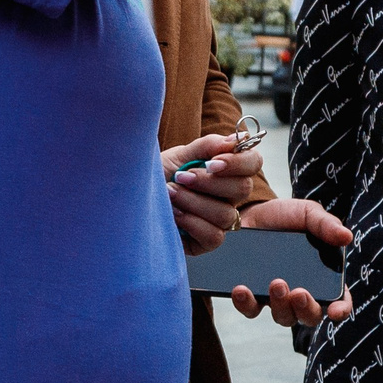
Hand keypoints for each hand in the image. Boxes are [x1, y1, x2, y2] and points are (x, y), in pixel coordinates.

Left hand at [163, 132, 255, 252]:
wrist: (129, 196)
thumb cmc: (156, 175)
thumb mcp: (178, 155)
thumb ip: (207, 146)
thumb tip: (238, 139)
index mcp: (226, 171)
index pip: (253, 162)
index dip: (238, 162)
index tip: (212, 162)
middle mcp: (228, 196)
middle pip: (243, 188)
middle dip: (209, 182)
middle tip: (182, 177)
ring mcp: (219, 221)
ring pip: (226, 214)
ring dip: (194, 202)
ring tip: (170, 193)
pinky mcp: (206, 242)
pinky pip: (214, 236)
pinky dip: (192, 222)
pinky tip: (174, 215)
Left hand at [230, 198, 353, 324]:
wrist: (250, 211)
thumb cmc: (285, 216)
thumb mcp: (308, 214)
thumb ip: (327, 225)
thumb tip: (347, 236)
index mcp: (323, 276)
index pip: (339, 300)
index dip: (340, 309)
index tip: (335, 310)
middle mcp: (301, 292)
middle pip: (310, 315)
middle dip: (306, 308)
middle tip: (299, 292)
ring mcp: (276, 297)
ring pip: (283, 316)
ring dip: (280, 306)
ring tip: (274, 283)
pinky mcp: (252, 296)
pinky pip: (250, 309)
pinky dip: (246, 303)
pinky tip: (240, 289)